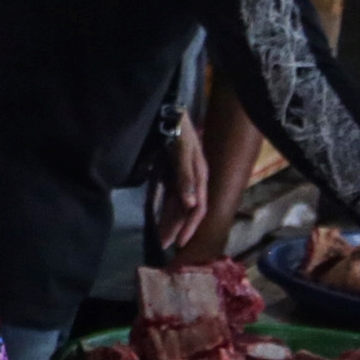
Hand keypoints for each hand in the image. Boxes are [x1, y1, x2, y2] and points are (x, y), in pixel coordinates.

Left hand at [153, 113, 212, 253]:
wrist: (169, 114)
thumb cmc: (179, 132)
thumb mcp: (183, 153)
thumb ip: (186, 178)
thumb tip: (191, 204)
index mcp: (200, 178)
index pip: (198, 209)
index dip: (190, 226)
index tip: (180, 243)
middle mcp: (193, 182)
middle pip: (186, 211)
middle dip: (176, 228)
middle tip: (165, 246)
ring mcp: (182, 180)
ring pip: (177, 207)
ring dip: (170, 222)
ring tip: (161, 239)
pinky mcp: (171, 176)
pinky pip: (169, 198)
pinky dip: (164, 210)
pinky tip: (159, 220)